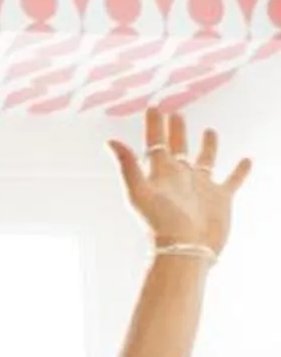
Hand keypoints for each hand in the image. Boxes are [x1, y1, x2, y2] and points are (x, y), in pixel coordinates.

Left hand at [114, 108, 250, 254]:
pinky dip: (241, 170)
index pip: (155, 143)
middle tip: (175, 112)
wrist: (185, 249)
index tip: (153, 107)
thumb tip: (109, 141)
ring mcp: (200, 187)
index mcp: (160, 174)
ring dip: (207, 145)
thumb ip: (127, 165)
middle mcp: (180, 178)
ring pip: (205, 160)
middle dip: (175, 131)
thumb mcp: (138, 192)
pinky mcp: (220, 198)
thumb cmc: (160, 223)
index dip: (154, 125)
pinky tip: (247, 160)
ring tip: (208, 130)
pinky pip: (233, 179)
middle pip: (177, 147)